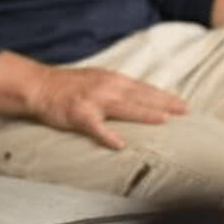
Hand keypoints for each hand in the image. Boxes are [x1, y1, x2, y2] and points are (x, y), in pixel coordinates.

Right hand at [25, 66, 188, 149]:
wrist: (39, 85)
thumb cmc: (68, 85)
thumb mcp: (97, 79)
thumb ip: (118, 88)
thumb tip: (142, 99)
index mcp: (112, 79)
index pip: (144, 88)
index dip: (164, 96)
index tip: (184, 105)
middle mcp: (106, 87)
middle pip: (140, 95)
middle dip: (164, 103)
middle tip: (185, 111)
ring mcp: (92, 100)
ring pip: (123, 107)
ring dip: (143, 113)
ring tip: (162, 120)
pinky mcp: (78, 114)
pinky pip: (95, 126)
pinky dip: (107, 135)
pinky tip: (119, 144)